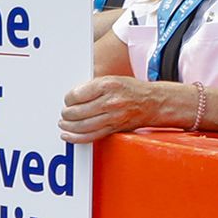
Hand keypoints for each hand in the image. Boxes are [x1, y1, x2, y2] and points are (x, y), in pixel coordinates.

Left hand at [61, 76, 181, 142]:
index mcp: (107, 85)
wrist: (153, 102)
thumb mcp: (111, 79)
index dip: (68, 99)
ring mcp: (113, 117)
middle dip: (66, 114)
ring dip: (68, 126)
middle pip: (77, 112)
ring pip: (82, 126)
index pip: (77, 94)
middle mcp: (110, 101)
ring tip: (63, 123)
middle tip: (64, 113)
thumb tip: (71, 97)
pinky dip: (76, 137)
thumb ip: (92, 87)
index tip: (68, 100)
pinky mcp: (114, 128)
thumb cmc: (130, 90)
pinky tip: (68, 135)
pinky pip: (91, 136)